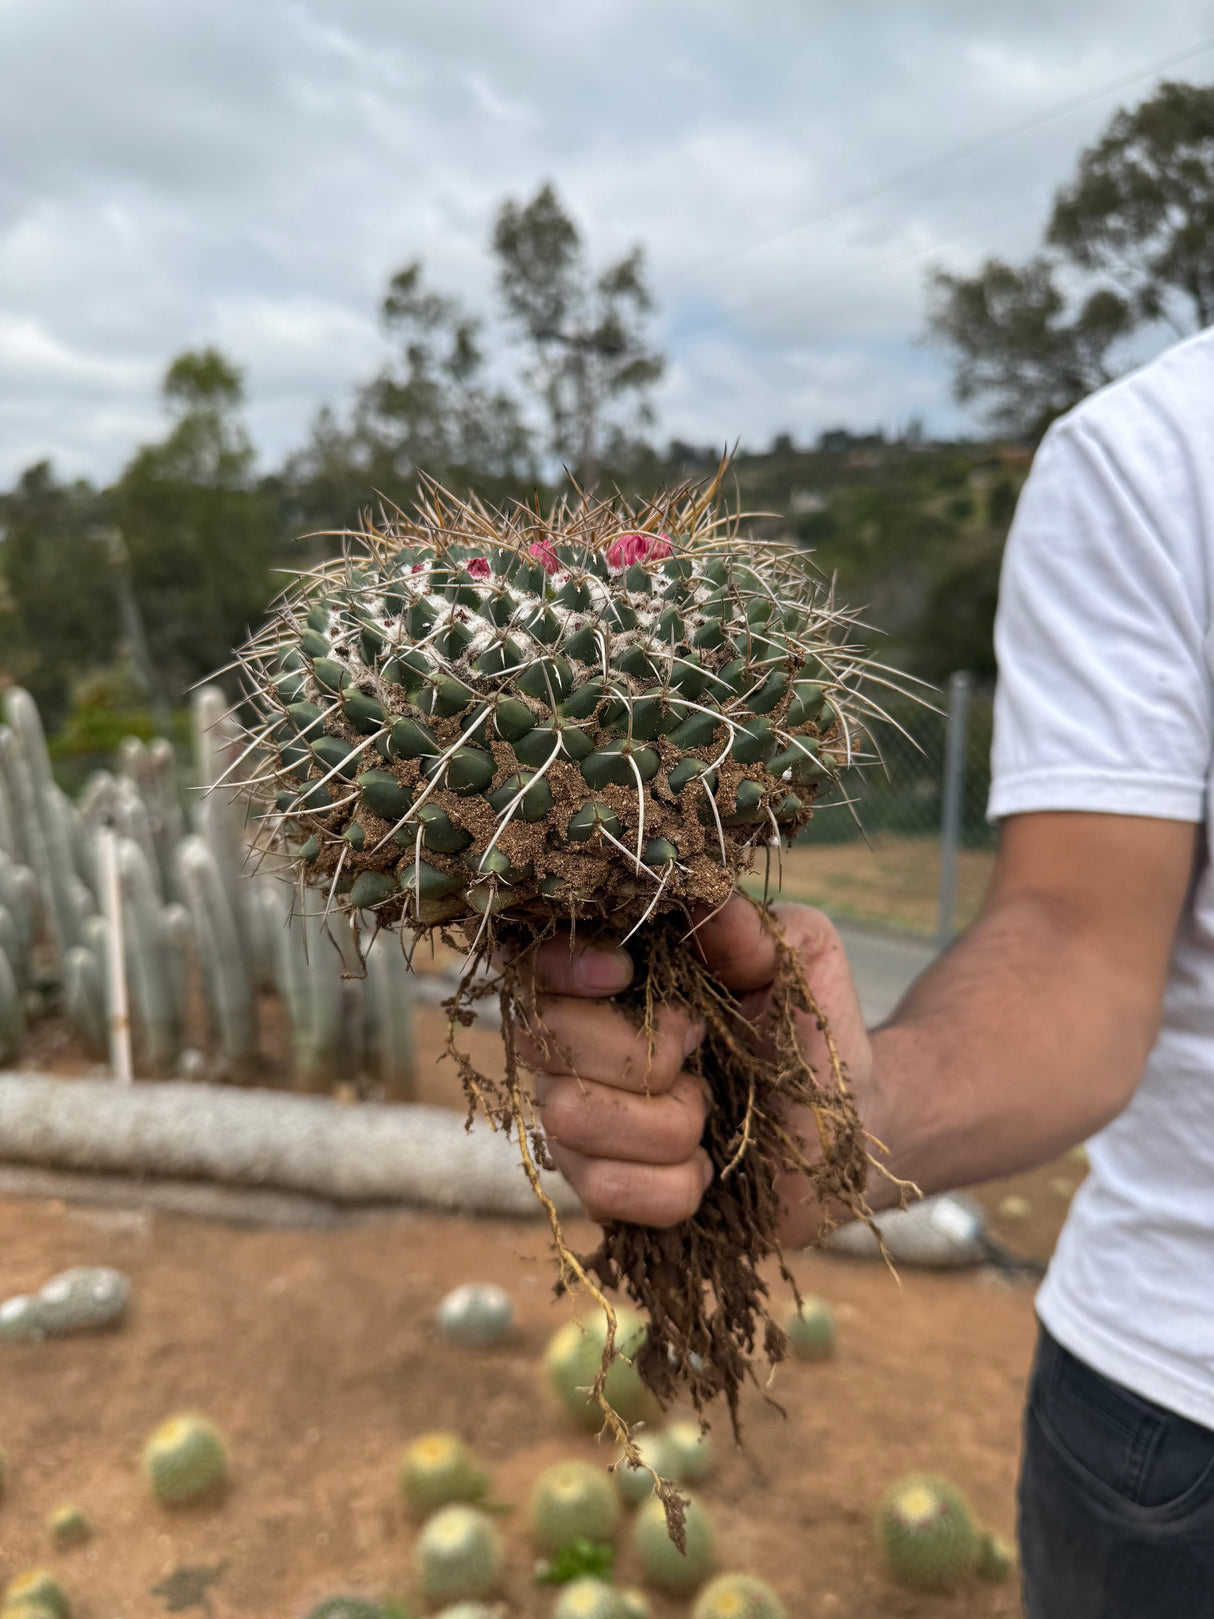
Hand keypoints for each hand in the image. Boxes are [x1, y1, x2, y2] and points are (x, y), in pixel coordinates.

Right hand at [514, 895, 872, 1240]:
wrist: (845, 1133)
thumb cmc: (810, 1033)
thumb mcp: (801, 962)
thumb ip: (751, 927)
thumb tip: (697, 892)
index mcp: (617, 974)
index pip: (535, 955)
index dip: (563, 964)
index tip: (624, 971)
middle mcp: (578, 1041)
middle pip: (547, 1036)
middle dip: (641, 1052)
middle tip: (700, 1051)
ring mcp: (580, 1116)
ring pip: (569, 1117)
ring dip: (666, 1123)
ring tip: (711, 1114)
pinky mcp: (598, 1187)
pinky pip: (602, 1190)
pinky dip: (672, 1185)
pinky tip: (705, 1169)